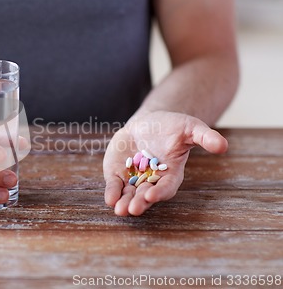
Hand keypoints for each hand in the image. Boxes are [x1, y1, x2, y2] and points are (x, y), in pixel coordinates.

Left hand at [103, 111, 227, 215]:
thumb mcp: (190, 128)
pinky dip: (112, 192)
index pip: (166, 187)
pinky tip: (109, 199)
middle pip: (146, 195)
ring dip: (124, 203)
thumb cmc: (173, 127)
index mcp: (171, 174)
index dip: (160, 192)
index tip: (151, 195)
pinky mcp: (119, 173)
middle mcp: (152, 180)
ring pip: (129, 195)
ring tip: (120, 210)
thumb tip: (223, 145)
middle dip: (139, 202)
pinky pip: (115, 185)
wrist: (149, 123)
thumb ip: (205, 137)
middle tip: (133, 209)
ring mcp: (134, 178)